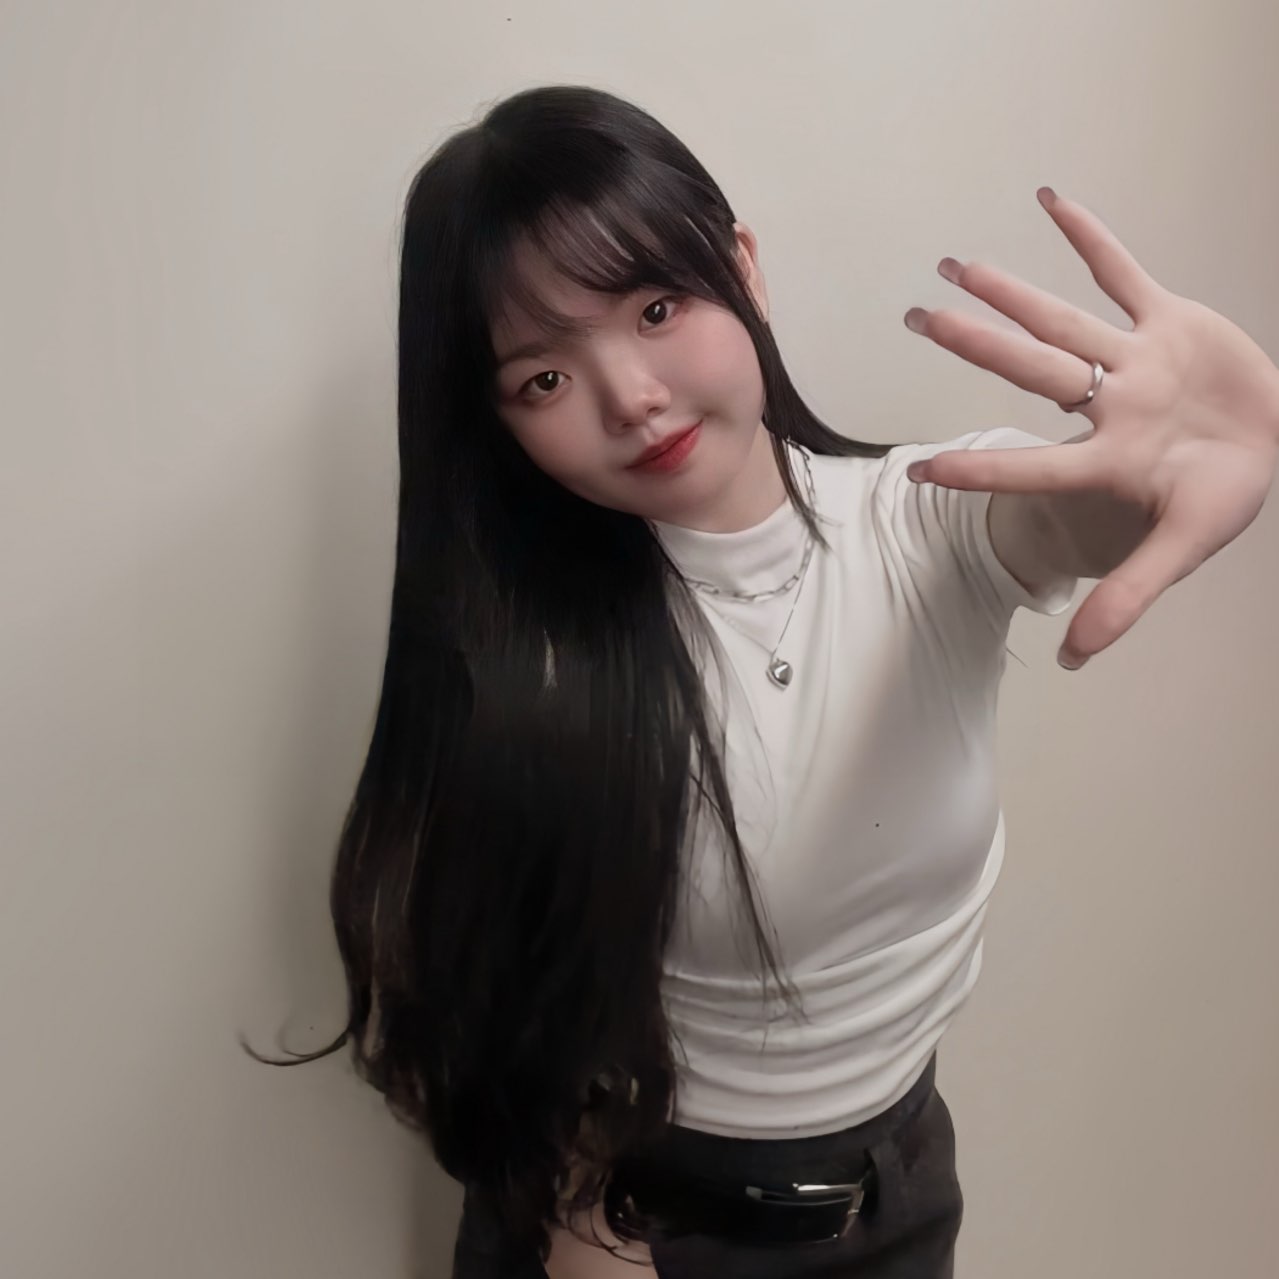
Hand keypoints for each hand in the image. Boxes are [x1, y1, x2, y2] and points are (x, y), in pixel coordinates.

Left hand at [901, 188, 1278, 667]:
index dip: (978, 468)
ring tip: (955, 265)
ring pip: (1063, 319)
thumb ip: (1129, 599)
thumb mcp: (1184, 547)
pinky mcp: (1169, 323)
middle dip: (976, 344)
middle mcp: (1109, 406)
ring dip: (1012, 292)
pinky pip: (1123, 273)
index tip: (915, 469)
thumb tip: (1072, 664)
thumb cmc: (1227, 496)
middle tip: (915, 318)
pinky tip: (1048, 199)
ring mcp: (1135, 361)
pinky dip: (1091, 238)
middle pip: (1031, 369)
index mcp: (1109, 460)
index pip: (1031, 466)